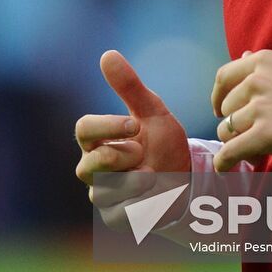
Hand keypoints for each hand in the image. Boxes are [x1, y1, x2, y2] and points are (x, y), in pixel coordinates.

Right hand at [75, 50, 190, 227]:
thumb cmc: (163, 142)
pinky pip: (120, 213)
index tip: (135, 124)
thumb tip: (107, 54)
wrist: (188, 178)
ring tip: (153, 175)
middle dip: (122, 157)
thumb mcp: (152, 111)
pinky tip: (155, 193)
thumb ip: (129, 87)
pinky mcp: (116, 218)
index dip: (107, 126)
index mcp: (98, 139)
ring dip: (135, 181)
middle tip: (143, 154)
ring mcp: (102, 194)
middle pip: (88, 164)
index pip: (83, 128)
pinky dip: (142, 202)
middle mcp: (93, 168)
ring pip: (104, 192)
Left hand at [210, 49, 271, 171]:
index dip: (217, 96)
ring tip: (253, 150)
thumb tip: (241, 56)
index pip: (223, 77)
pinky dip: (224, 162)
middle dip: (234, 124)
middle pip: (226, 108)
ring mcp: (259, 108)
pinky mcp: (264, 135)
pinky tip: (225, 167)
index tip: (219, 109)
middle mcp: (256, 81)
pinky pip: (231, 151)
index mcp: (262, 62)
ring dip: (236, 143)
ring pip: (227, 131)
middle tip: (250, 135)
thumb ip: (262, 66)